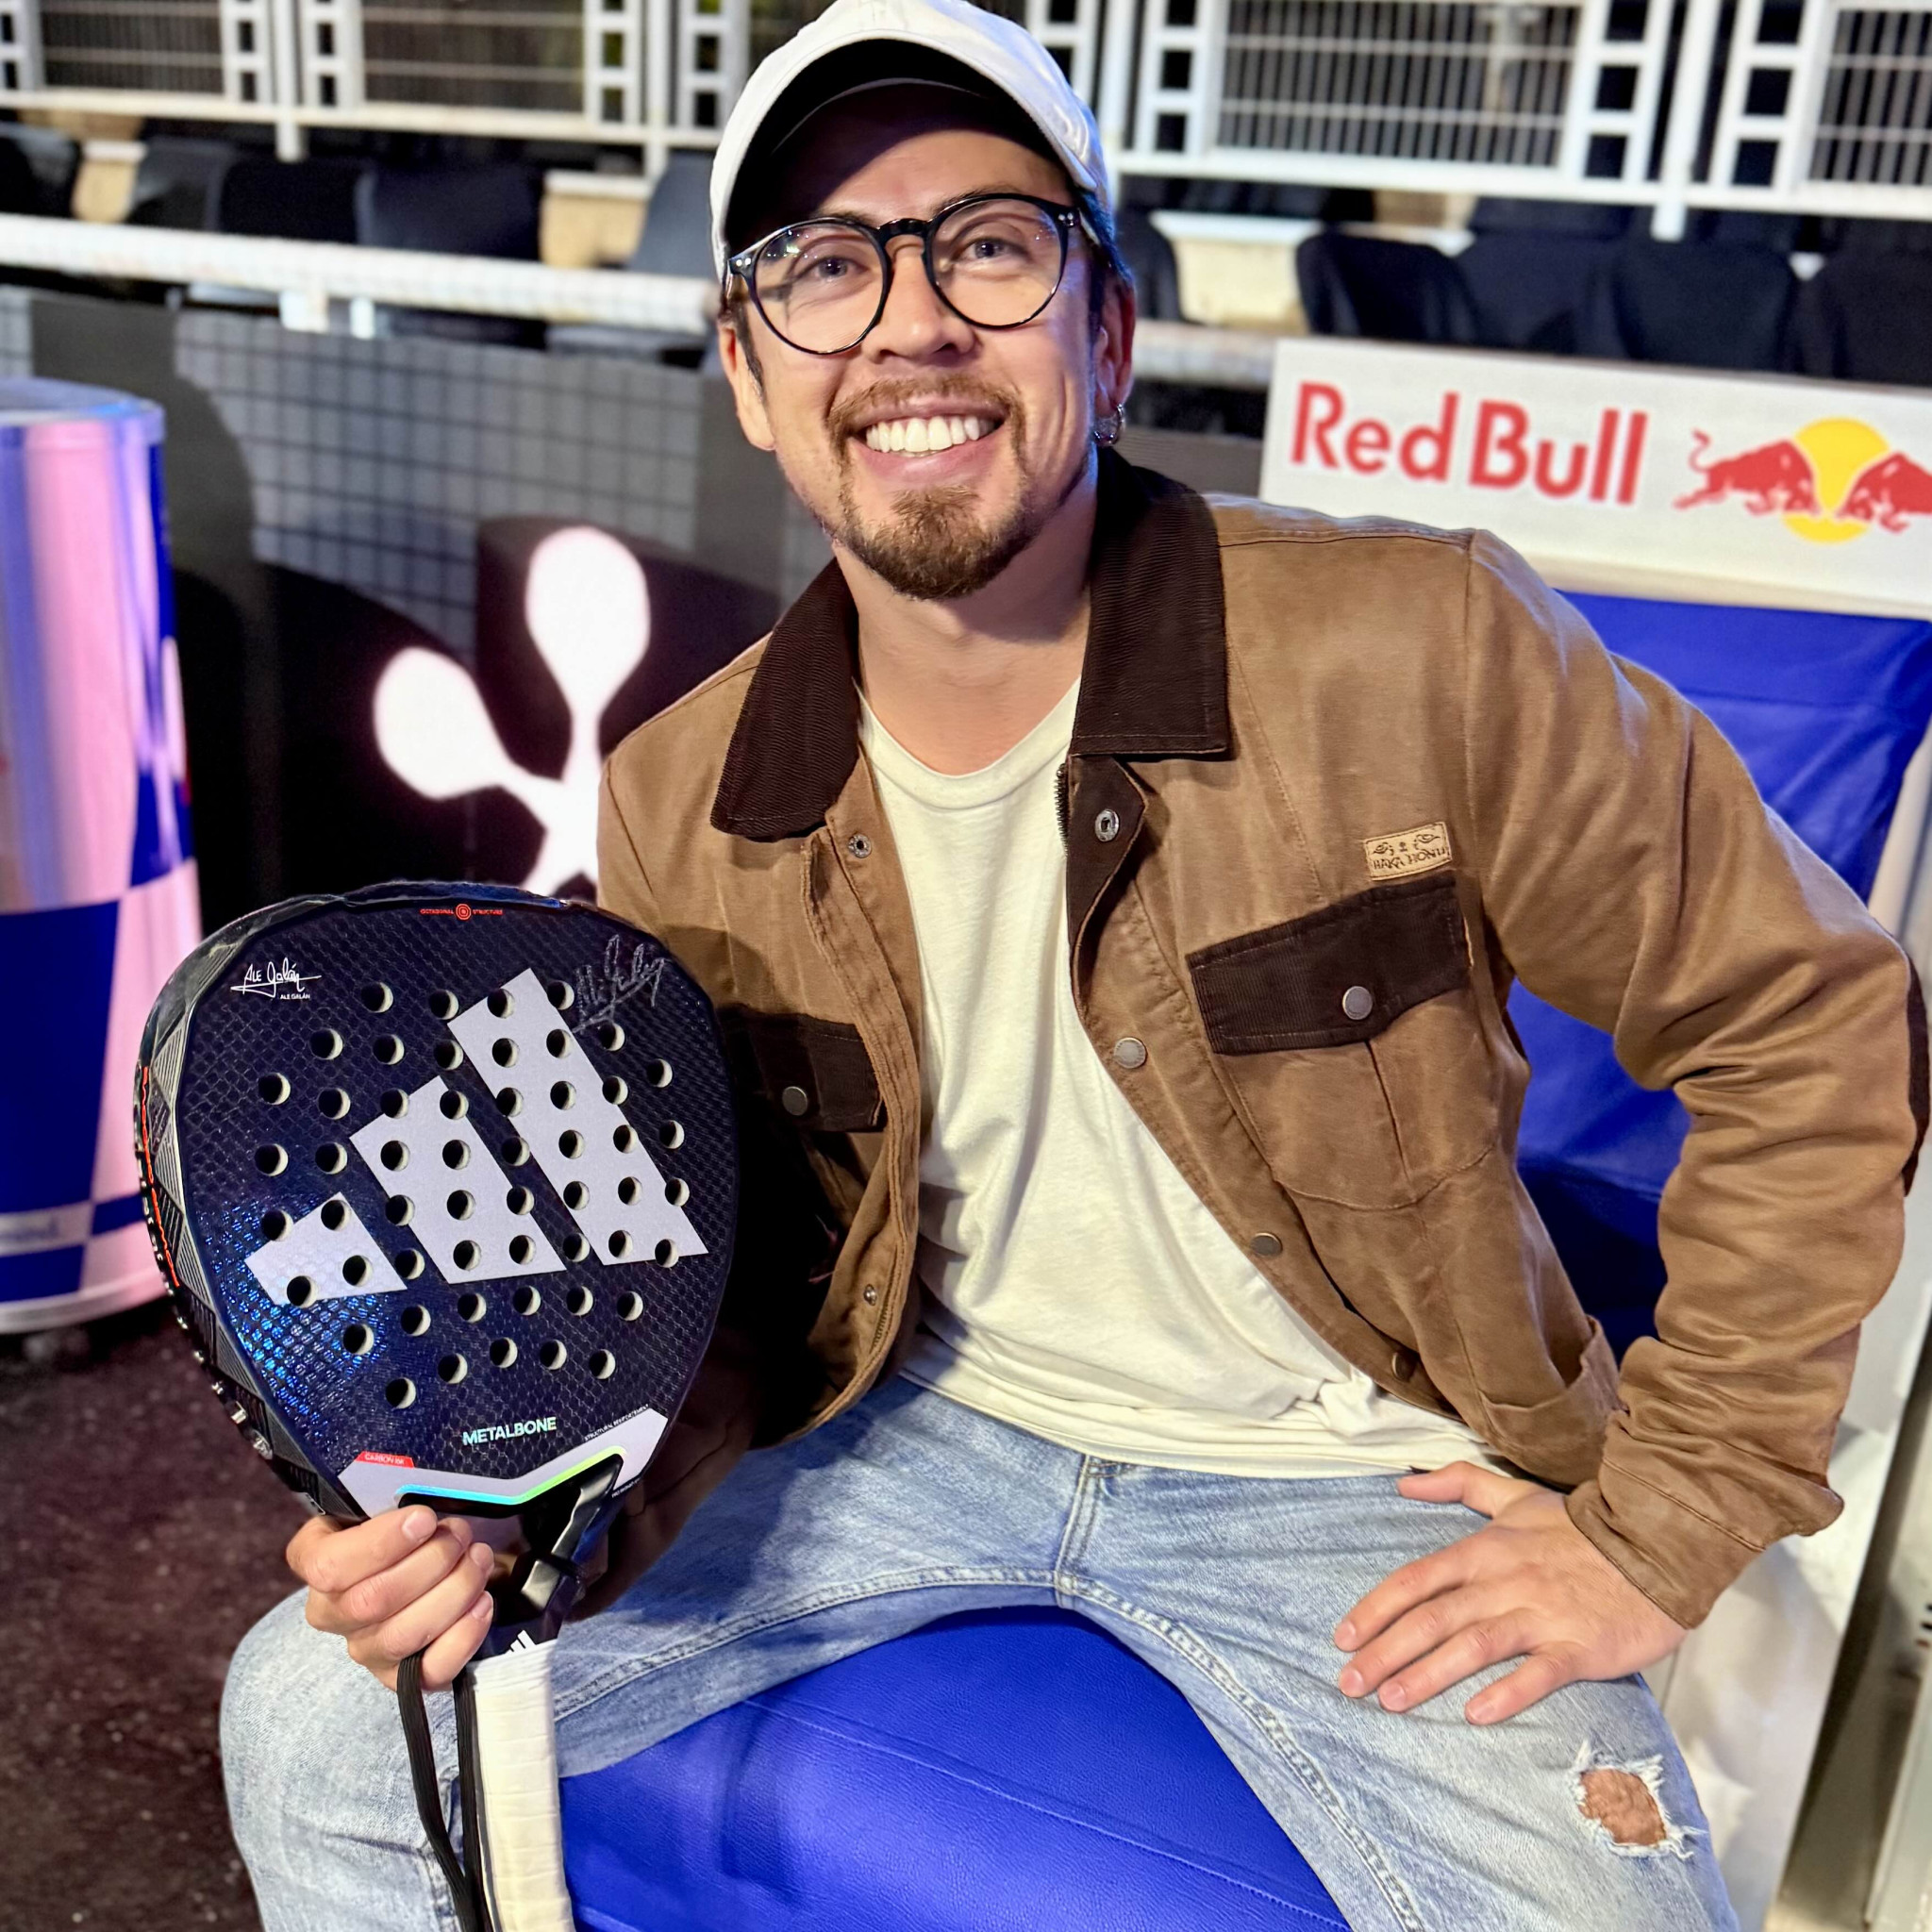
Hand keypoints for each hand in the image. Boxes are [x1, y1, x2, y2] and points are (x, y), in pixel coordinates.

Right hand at [290, 1506, 498, 1691]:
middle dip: (432, 1563)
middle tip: (461, 1535)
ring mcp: (365, 1648)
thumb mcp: (388, 1501)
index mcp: (316, 1560)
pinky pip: (428, 1672)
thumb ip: (395, 1499)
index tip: (425, 1518)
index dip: (381, 1543)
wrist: (412, 1563)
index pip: (328, 1566)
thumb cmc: (402, 1527)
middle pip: (372, 1601)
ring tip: (479, 1561)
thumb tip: (426, 1509)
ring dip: (453, 1592)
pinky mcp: (401, 1676)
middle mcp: (331, 1612)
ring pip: (402, 1636)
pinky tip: (482, 1603)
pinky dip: (463, 1636)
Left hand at [1333, 1462, 1686, 1724]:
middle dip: (1385, 1651)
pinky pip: (1538, 1673)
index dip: (1375, 1609)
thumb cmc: (1580, 1531)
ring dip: (1428, 1675)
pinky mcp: (1578, 1648)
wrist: (1656, 1548)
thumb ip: (1457, 1483)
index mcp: (1484, 1551)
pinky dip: (1507, 1693)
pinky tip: (1476, 1714)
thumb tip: (1404, 1481)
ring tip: (1391, 1701)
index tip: (1342, 1637)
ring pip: (1472, 1645)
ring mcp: (1540, 1615)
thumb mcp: (1514, 1497)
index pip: (1415, 1580)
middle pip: (1432, 1617)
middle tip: (1348, 1683)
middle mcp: (1503, 1582)